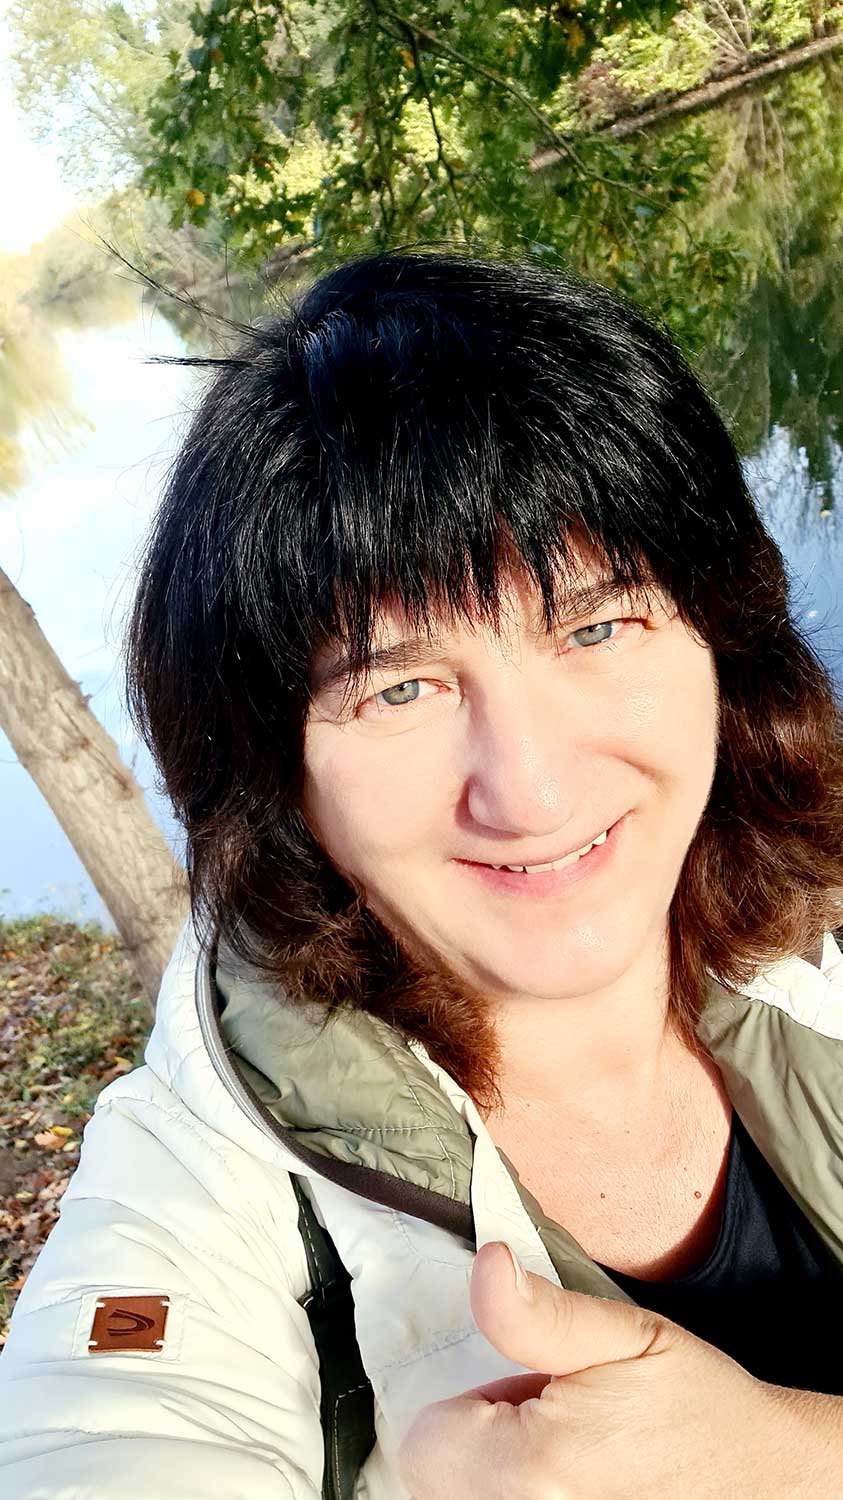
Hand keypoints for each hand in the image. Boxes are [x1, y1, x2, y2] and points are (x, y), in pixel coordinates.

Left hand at [396, 1241, 819, 1498]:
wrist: (764, 1480)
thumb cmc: (695, 1405)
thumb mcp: (625, 1336)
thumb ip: (540, 1313)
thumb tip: (485, 1265)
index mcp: (533, 1465)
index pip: (424, 1438)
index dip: (470, 1402)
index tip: (526, 1391)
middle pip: (435, 1478)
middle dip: (475, 1438)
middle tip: (547, 1416)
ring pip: (463, 1498)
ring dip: (493, 1471)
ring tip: (561, 1451)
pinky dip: (517, 1492)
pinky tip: (569, 1480)